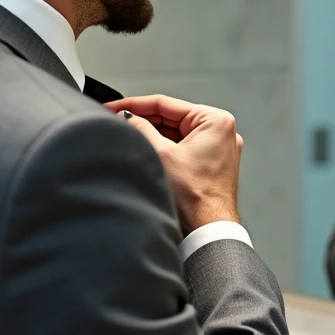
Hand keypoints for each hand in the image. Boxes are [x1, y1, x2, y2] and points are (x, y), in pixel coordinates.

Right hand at [104, 95, 242, 234]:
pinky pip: (183, 147)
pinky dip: (165, 148)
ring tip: (130, 139)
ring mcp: (218, 148)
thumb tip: (126, 117)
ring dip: (152, 135)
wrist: (208, 231)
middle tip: (116, 123)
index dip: (134, 104)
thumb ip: (140, 128)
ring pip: (175, 133)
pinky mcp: (212, 163)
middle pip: (170, 118)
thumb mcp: (160, 154)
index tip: (112, 106)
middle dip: (143, 121)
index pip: (166, 104)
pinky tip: (147, 152)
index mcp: (215, 121)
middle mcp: (221, 132)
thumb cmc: (195, 198)